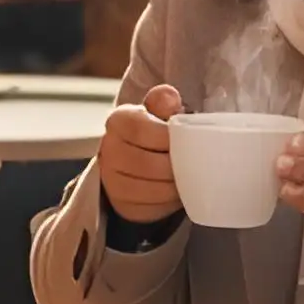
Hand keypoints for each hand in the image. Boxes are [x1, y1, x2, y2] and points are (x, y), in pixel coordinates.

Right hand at [95, 81, 182, 226]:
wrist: (140, 159)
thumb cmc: (157, 132)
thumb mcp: (162, 112)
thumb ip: (165, 103)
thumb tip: (169, 96)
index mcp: (118, 121)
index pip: (140, 129)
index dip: (166, 137)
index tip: (185, 140)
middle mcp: (108, 150)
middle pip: (145, 164)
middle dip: (175, 166)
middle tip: (195, 164)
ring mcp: (111, 180)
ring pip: (148, 189)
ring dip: (174, 186)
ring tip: (188, 177)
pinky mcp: (121, 204)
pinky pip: (148, 208)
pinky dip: (168, 203)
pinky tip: (177, 191)